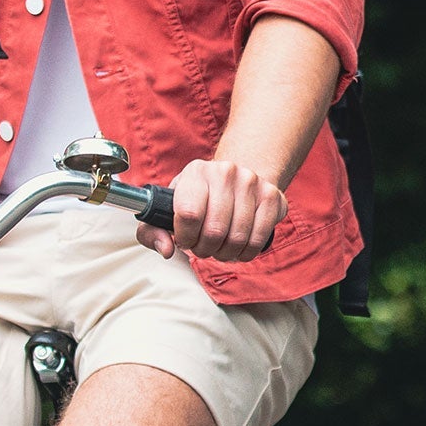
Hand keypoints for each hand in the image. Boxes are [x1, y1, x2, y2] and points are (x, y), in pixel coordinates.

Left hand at [138, 159, 287, 262]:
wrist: (238, 181)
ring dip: (226, 253)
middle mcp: (225, 172)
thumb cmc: (200, 200)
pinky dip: (246, 252)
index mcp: (196, 172)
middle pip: (215, 230)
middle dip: (206, 249)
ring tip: (220, 249)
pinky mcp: (272, 197)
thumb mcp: (169, 209)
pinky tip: (239, 248)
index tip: (186, 240)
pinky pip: (259, 238)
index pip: (188, 213)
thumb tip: (166, 249)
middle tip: (204, 248)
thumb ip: (153, 231)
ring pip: (238, 238)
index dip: (185, 237)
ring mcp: (252, 183)